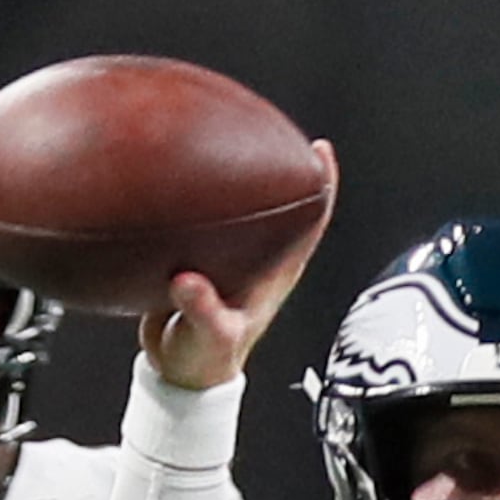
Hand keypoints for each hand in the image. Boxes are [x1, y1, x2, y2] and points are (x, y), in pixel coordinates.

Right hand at [142, 144, 339, 390]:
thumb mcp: (208, 337)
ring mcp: (234, 257)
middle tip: (275, 127)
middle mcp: (260, 259)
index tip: (320, 150)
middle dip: (283, 166)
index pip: (310, 223)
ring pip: (248, 207)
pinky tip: (177, 171)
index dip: (321, 186)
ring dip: (240, 175)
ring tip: (226, 135)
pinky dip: (199, 192)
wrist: (178, 372)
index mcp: (275, 274)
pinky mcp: (203, 257)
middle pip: (284, 205)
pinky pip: (208, 216)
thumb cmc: (205, 359)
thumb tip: (189, 281)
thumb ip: (202, 311)